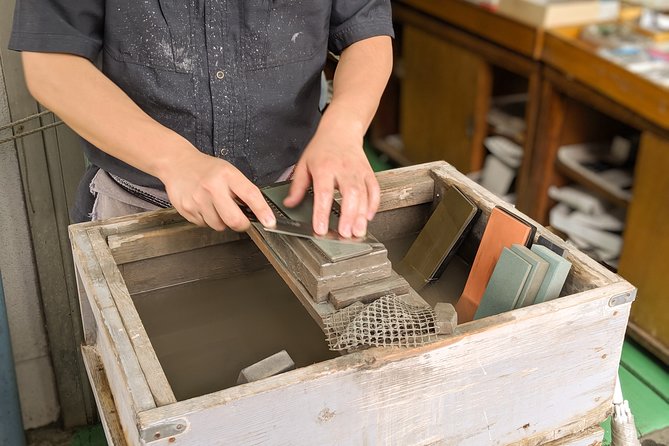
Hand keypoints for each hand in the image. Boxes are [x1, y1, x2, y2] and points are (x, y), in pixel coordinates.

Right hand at [159, 150, 275, 230]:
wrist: (177, 163)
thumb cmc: (207, 169)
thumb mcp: (229, 172)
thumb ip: (243, 190)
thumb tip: (259, 212)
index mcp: (227, 175)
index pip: (250, 195)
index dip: (262, 211)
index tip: (270, 222)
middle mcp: (212, 187)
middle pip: (234, 220)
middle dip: (241, 224)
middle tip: (241, 220)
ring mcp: (197, 199)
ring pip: (219, 226)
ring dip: (222, 221)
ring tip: (216, 206)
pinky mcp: (186, 209)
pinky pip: (204, 225)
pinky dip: (207, 219)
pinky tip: (204, 206)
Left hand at [284, 119, 379, 237]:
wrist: (341, 130)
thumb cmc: (322, 148)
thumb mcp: (304, 164)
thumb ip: (297, 186)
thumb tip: (289, 204)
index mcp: (324, 167)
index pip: (324, 192)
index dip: (322, 212)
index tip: (321, 228)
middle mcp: (343, 169)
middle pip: (349, 194)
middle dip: (348, 216)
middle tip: (345, 233)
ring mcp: (358, 171)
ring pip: (364, 194)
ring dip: (362, 215)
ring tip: (358, 231)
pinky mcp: (369, 173)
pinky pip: (374, 190)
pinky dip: (373, 204)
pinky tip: (368, 217)